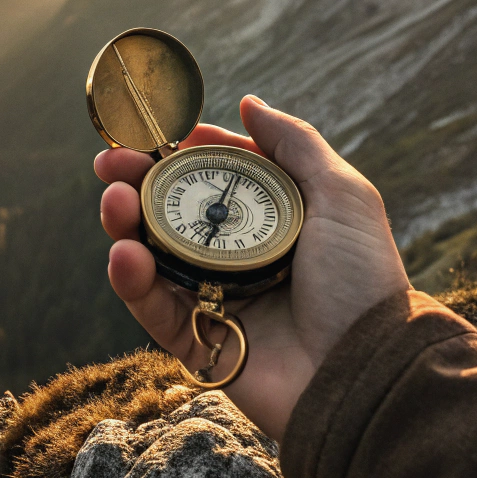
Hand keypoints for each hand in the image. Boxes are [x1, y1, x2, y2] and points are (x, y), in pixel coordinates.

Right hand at [95, 96, 409, 441]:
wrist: (367, 376)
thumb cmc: (362, 282)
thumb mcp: (342, 197)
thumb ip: (295, 144)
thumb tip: (250, 101)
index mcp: (270, 220)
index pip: (214, 176)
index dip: (182, 152)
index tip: (157, 132)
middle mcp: (237, 255)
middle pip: (172, 212)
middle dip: (136, 182)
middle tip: (109, 162)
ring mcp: (214, 297)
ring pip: (153, 255)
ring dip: (124, 224)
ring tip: (114, 202)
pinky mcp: (196, 340)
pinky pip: (152, 307)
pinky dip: (131, 280)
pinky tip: (123, 254)